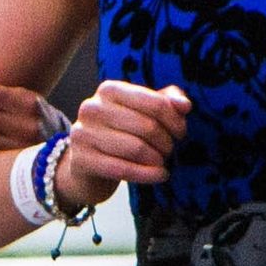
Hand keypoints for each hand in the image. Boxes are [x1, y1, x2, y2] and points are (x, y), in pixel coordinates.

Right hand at [59, 80, 188, 205]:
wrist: (89, 164)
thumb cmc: (121, 133)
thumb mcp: (143, 112)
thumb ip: (166, 102)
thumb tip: (184, 105)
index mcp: (110, 90)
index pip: (155, 103)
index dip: (175, 121)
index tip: (180, 133)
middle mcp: (93, 108)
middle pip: (147, 127)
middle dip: (166, 142)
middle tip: (169, 150)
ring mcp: (83, 133)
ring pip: (136, 149)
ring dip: (157, 159)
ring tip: (161, 162)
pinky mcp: (82, 159)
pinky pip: (122, 169)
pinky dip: (147, 174)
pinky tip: (160, 175)